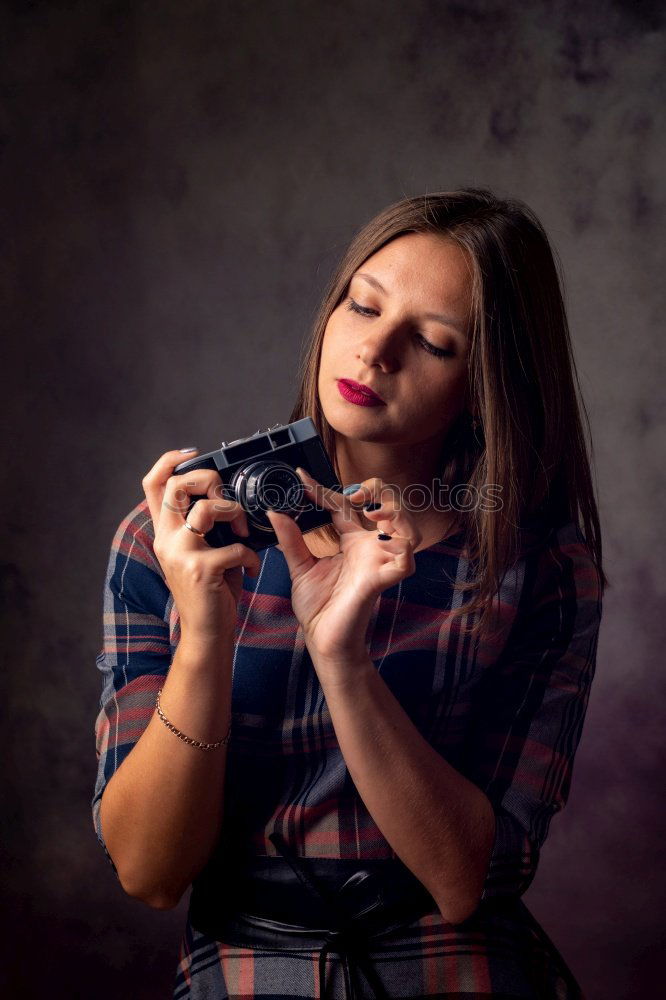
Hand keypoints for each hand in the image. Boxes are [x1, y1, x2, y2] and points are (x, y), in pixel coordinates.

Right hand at [142, 450, 261, 644]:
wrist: (206, 632)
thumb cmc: (210, 590)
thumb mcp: (200, 551)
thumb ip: (203, 526)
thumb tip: (226, 497)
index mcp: (165, 532)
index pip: (152, 484)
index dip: (169, 460)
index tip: (193, 453)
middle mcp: (167, 540)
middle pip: (178, 485)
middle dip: (210, 480)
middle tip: (228, 499)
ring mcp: (181, 554)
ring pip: (208, 509)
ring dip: (236, 513)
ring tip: (246, 533)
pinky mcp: (201, 570)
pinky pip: (235, 546)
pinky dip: (251, 556)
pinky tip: (252, 568)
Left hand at [266, 468, 421, 668]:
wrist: (321, 639)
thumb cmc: (317, 607)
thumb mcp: (299, 566)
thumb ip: (291, 539)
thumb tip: (275, 511)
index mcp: (352, 542)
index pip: (345, 504)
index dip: (324, 488)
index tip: (301, 477)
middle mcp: (370, 549)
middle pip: (390, 507)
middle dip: (379, 492)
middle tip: (354, 496)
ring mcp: (380, 563)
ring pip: (409, 530)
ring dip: (397, 514)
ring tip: (373, 512)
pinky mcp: (382, 581)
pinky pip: (405, 561)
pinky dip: (401, 547)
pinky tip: (383, 538)